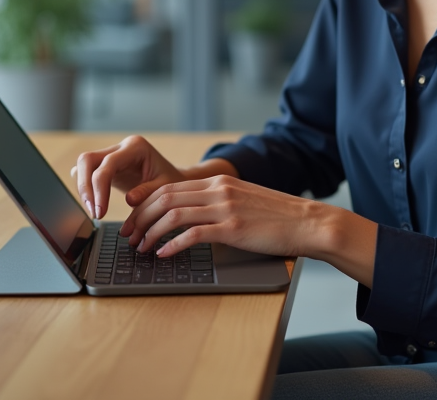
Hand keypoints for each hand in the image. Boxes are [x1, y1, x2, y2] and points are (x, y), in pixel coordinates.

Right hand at [71, 135, 185, 218]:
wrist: (173, 179)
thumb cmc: (171, 182)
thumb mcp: (166, 187)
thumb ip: (148, 192)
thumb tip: (129, 200)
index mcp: (136, 147)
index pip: (108, 164)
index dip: (99, 188)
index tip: (100, 212)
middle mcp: (120, 147)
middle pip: (87, 159)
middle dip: (85, 187)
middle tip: (94, 212)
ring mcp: (111, 154)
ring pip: (83, 165)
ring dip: (83, 189)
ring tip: (94, 212)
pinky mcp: (106, 165)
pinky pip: (86, 172)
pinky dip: (85, 188)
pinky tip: (92, 203)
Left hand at [121, 175, 328, 258]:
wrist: (307, 222)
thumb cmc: (276, 216)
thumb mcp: (242, 199)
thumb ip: (217, 201)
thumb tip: (188, 215)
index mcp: (218, 181)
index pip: (169, 185)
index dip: (144, 199)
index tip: (130, 212)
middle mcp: (218, 189)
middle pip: (165, 197)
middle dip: (140, 217)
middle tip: (128, 234)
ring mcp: (225, 207)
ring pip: (173, 214)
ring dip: (151, 232)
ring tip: (141, 247)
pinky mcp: (233, 228)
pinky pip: (193, 234)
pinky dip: (172, 244)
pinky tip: (164, 254)